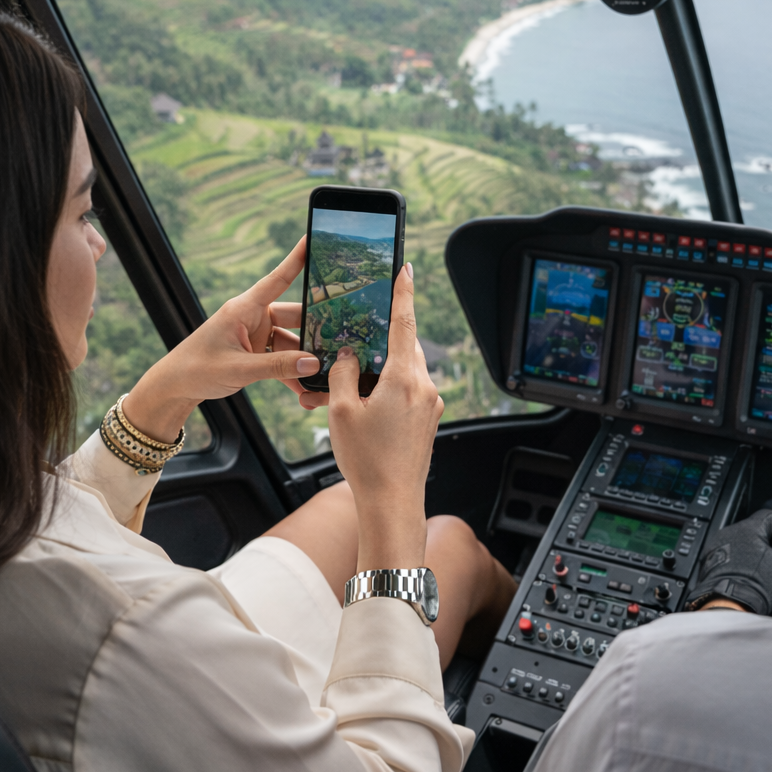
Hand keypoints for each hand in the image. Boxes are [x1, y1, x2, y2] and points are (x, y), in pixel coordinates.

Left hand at [123, 237, 324, 441]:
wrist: (175, 386)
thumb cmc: (197, 369)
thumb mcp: (238, 369)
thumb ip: (277, 367)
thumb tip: (312, 363)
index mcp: (244, 309)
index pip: (277, 279)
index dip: (296, 260)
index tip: (313, 239)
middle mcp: (253, 317)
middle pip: (294, 315)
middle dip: (316, 327)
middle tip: (340, 336)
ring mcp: (256, 335)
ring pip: (292, 341)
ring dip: (305, 358)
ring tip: (325, 371)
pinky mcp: (256, 352)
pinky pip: (282, 359)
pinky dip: (293, 372)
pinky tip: (305, 387)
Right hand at [326, 263, 443, 571]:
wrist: (392, 503)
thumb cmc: (367, 460)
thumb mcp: (342, 411)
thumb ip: (342, 373)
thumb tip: (347, 356)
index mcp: (404, 378)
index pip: (404, 322)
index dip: (403, 292)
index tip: (406, 268)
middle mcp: (424, 386)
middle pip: (403, 346)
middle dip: (381, 340)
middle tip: (359, 338)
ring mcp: (430, 404)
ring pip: (404, 370)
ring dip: (381, 369)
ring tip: (350, 385)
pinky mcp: (428, 420)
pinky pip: (408, 392)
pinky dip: (388, 390)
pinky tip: (365, 404)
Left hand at [688, 509, 771, 614]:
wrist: (728, 603)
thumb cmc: (756, 584)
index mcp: (748, 528)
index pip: (770, 515)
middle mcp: (729, 532)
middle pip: (754, 529)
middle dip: (769, 541)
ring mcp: (716, 545)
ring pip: (741, 541)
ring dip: (753, 551)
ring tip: (763, 570)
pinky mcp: (709, 559)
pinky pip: (728, 553)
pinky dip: (739, 560)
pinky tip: (747, 574)